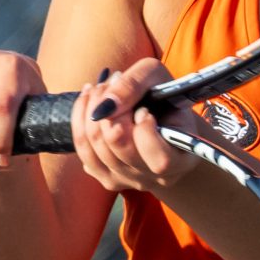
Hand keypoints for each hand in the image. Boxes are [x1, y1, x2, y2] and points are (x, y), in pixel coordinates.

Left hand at [70, 57, 198, 192]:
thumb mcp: (157, 77)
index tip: (144, 108)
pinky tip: (90, 101)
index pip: (160, 160)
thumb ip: (134, 85)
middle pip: (119, 148)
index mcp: (180, 160)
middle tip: (115, 83)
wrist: (161, 116)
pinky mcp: (107, 178)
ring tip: (102, 87)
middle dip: (111, 108)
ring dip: (91, 108)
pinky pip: (83, 151)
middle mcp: (154, 178)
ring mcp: (128, 181)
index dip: (145, 130)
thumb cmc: (164, 96)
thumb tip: (104, 106)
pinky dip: (80, 120)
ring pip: (96, 148)